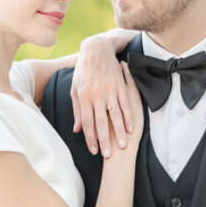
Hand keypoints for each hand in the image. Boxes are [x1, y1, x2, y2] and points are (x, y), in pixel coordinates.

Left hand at [72, 35, 135, 156]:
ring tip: (122, 145)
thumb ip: (77, 110)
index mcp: (84, 97)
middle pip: (101, 122)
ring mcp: (109, 90)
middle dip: (105, 140)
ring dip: (119, 132)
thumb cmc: (82, 71)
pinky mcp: (120, 85)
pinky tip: (130, 128)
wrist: (95, 50)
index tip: (94, 151)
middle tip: (109, 155)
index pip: (87, 122)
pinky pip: (125, 104)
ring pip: (115, 115)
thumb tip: (77, 130)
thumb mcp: (75, 90)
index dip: (90, 138)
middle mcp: (96, 94)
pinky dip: (128, 117)